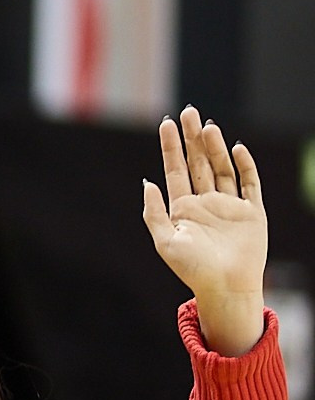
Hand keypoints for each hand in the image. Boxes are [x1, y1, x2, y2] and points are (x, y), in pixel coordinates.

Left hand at [142, 106, 267, 355]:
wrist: (225, 288)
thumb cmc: (192, 269)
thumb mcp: (165, 241)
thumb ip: (154, 213)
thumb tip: (147, 182)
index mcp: (183, 208)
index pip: (175, 170)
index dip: (171, 147)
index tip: (167, 123)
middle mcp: (205, 202)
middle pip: (199, 163)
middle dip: (193, 138)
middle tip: (190, 111)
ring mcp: (229, 205)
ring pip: (222, 168)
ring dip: (215, 147)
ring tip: (208, 126)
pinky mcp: (252, 212)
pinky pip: (249, 184)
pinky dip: (244, 166)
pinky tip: (236, 148)